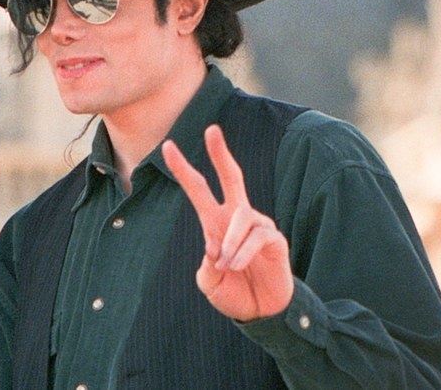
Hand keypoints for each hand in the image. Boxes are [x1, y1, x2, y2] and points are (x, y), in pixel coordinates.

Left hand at [161, 124, 293, 321]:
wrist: (260, 311)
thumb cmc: (233, 291)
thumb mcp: (209, 281)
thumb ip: (207, 265)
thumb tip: (216, 248)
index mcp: (215, 222)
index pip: (198, 189)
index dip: (183, 168)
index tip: (167, 146)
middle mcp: (236, 217)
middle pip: (231, 176)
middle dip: (220, 153)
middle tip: (211, 129)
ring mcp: (257, 225)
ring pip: (241, 217)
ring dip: (231, 244)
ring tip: (228, 266)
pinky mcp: (274, 239)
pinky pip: (257, 236)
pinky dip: (243, 253)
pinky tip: (238, 265)